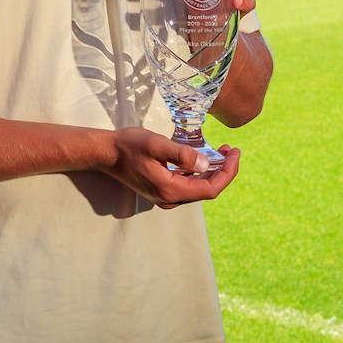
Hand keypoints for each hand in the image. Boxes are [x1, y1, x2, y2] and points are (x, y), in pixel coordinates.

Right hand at [103, 127, 240, 207]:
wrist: (107, 153)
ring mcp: (166, 196)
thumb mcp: (156, 144)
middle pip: (207, 190)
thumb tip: (205, 164)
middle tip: (231, 150)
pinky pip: (189, 185)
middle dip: (223, 171)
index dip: (228, 173)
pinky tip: (204, 159)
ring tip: (222, 152)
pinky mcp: (162, 190)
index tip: (235, 153)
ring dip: (213, 172)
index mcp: (171, 190)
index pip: (210, 189)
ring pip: (198, 188)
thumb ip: (181, 154)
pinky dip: (200, 173)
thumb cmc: (130, 145)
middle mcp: (170, 198)